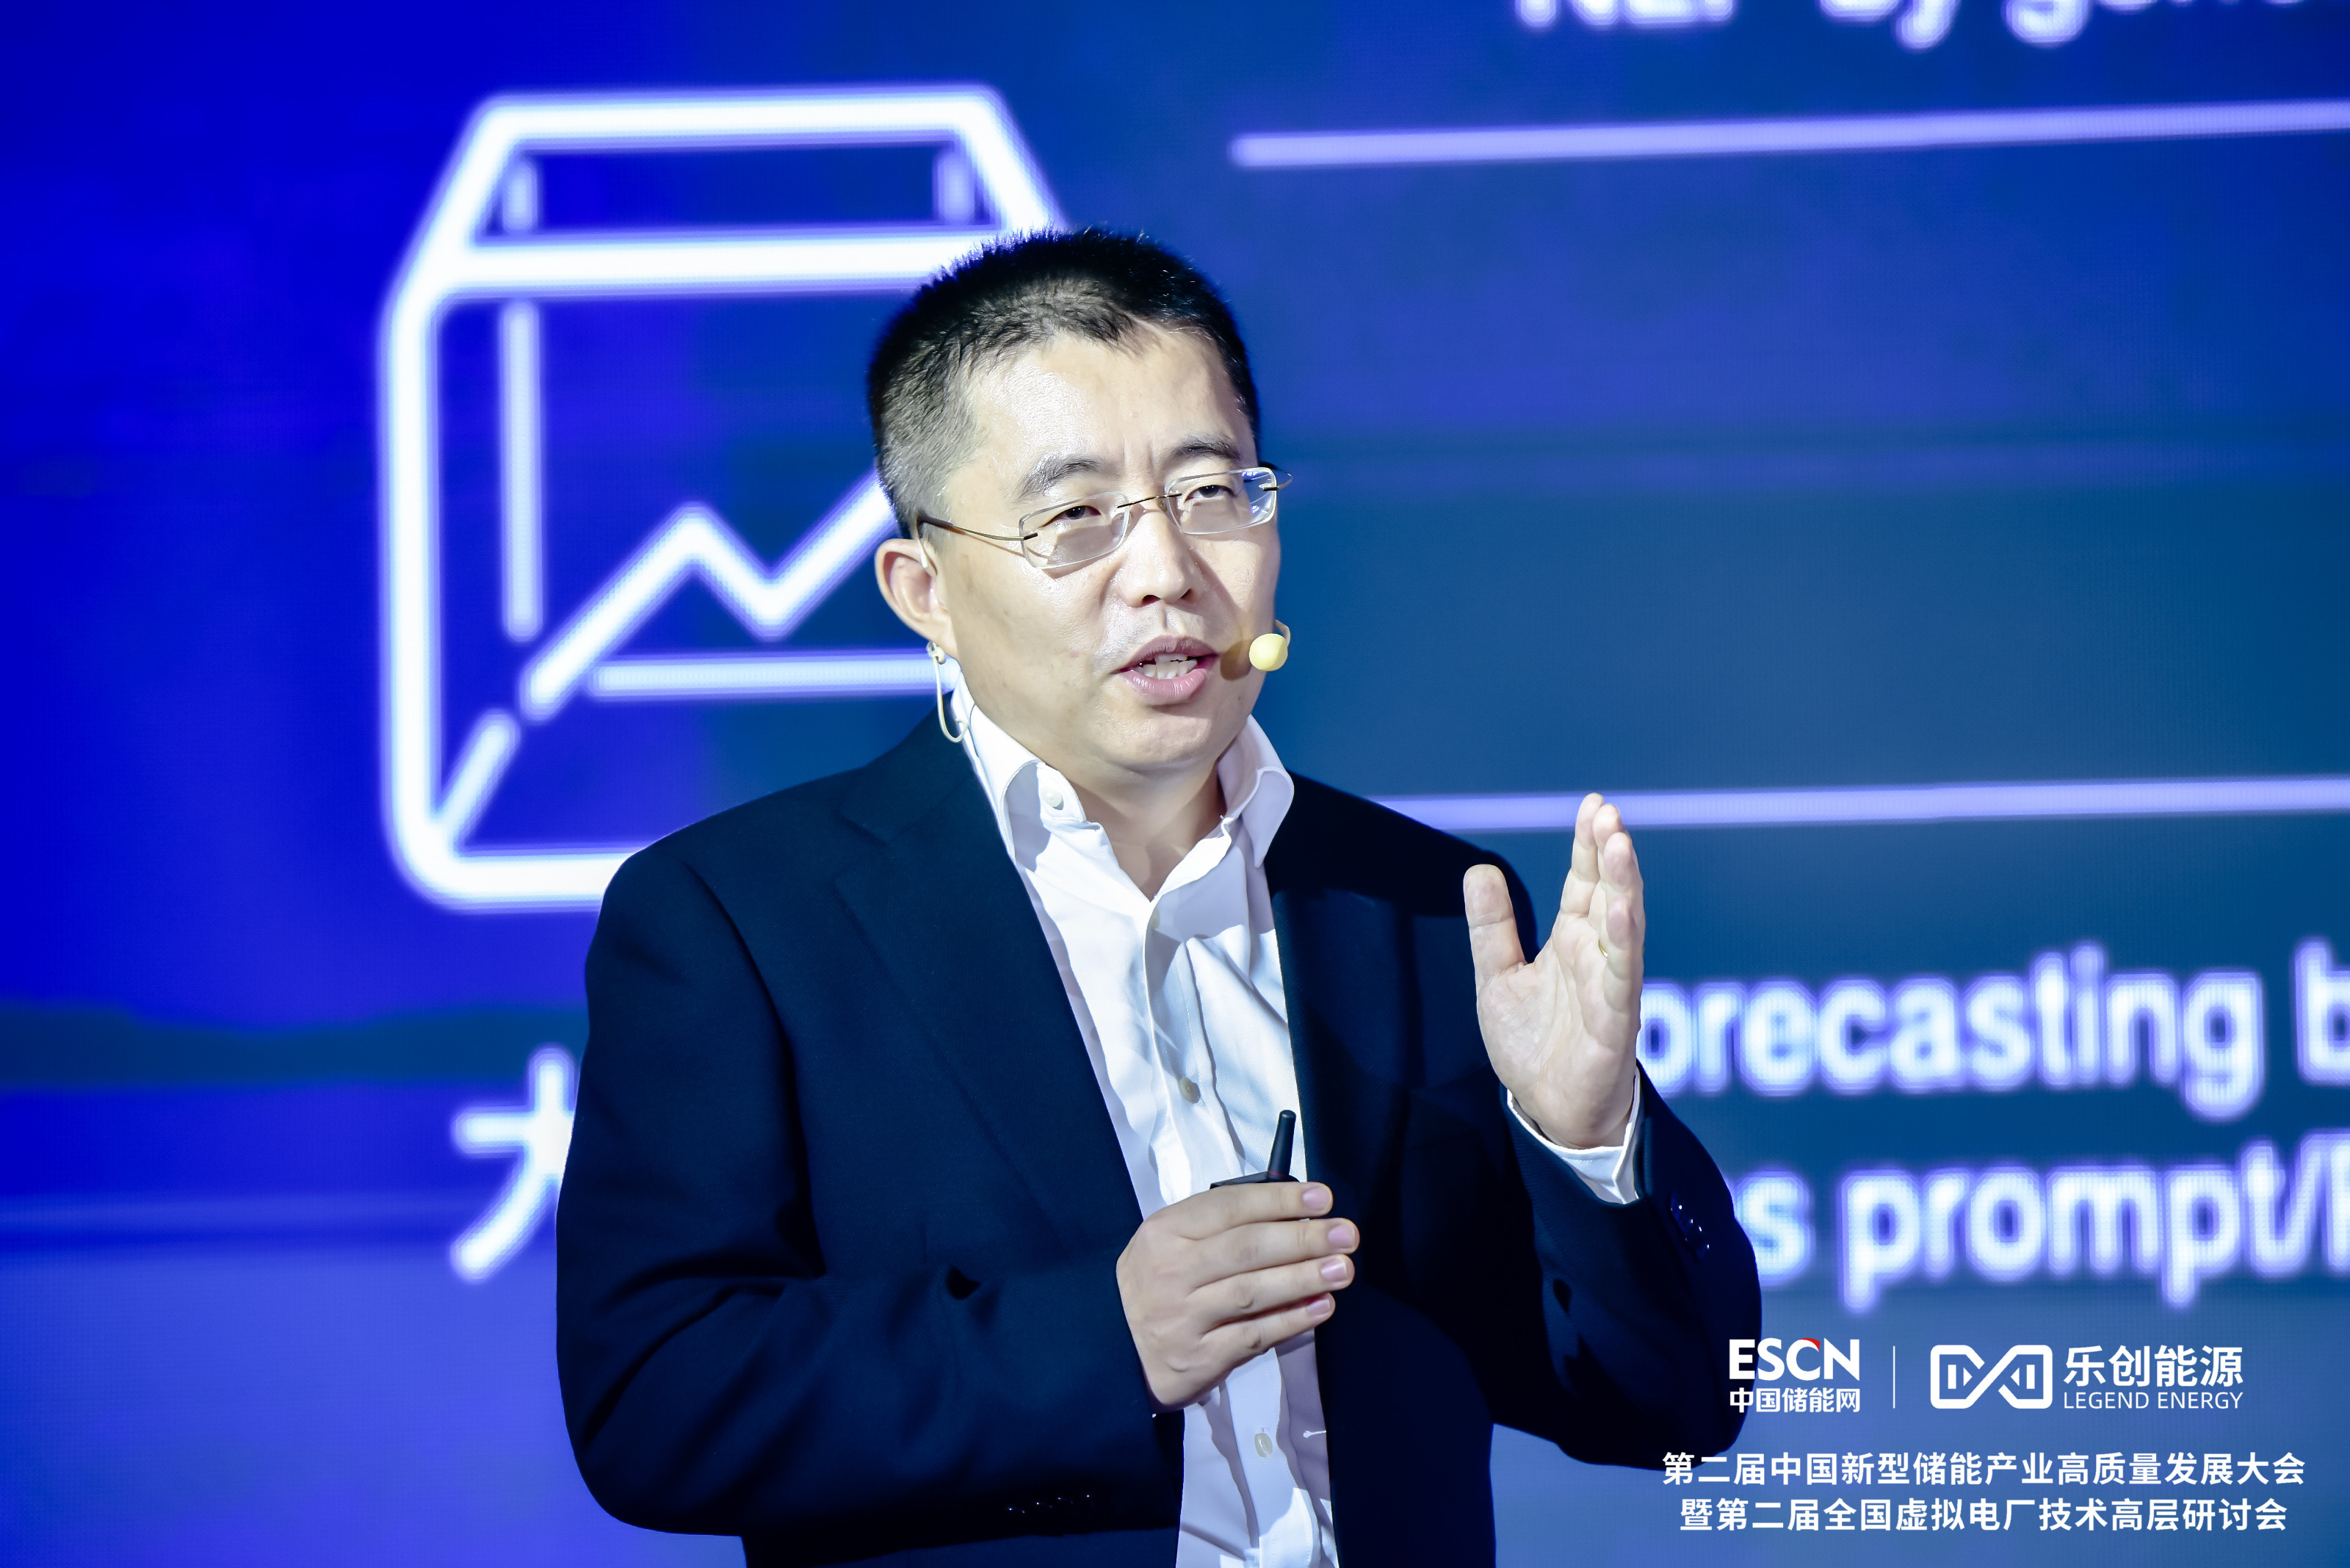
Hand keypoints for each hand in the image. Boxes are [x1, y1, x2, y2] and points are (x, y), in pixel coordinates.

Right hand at [1115, 1181, 1356, 1408]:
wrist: (1108, 1349)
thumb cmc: (1153, 1285)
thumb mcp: (1167, 1242)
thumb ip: (1218, 1226)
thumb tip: (1290, 1213)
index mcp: (1164, 1232)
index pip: (1229, 1207)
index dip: (1279, 1200)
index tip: (1322, 1197)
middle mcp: (1171, 1272)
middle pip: (1247, 1248)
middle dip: (1303, 1238)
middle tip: (1346, 1233)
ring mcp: (1183, 1317)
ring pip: (1253, 1292)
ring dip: (1304, 1278)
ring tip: (1343, 1268)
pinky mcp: (1197, 1358)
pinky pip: (1253, 1336)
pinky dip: (1291, 1320)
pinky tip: (1322, 1306)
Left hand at [1464, 792, 1644, 1148]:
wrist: (1548, 1109)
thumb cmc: (1533, 1045)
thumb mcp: (1497, 978)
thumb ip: (1492, 928)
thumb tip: (1479, 869)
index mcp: (1571, 941)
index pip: (1583, 882)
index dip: (1587, 845)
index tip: (1594, 805)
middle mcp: (1596, 955)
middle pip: (1607, 892)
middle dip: (1609, 852)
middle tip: (1609, 812)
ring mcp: (1610, 985)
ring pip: (1623, 925)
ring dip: (1624, 883)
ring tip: (1619, 843)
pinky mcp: (1615, 1019)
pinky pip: (1623, 975)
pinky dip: (1625, 940)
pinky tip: (1623, 908)